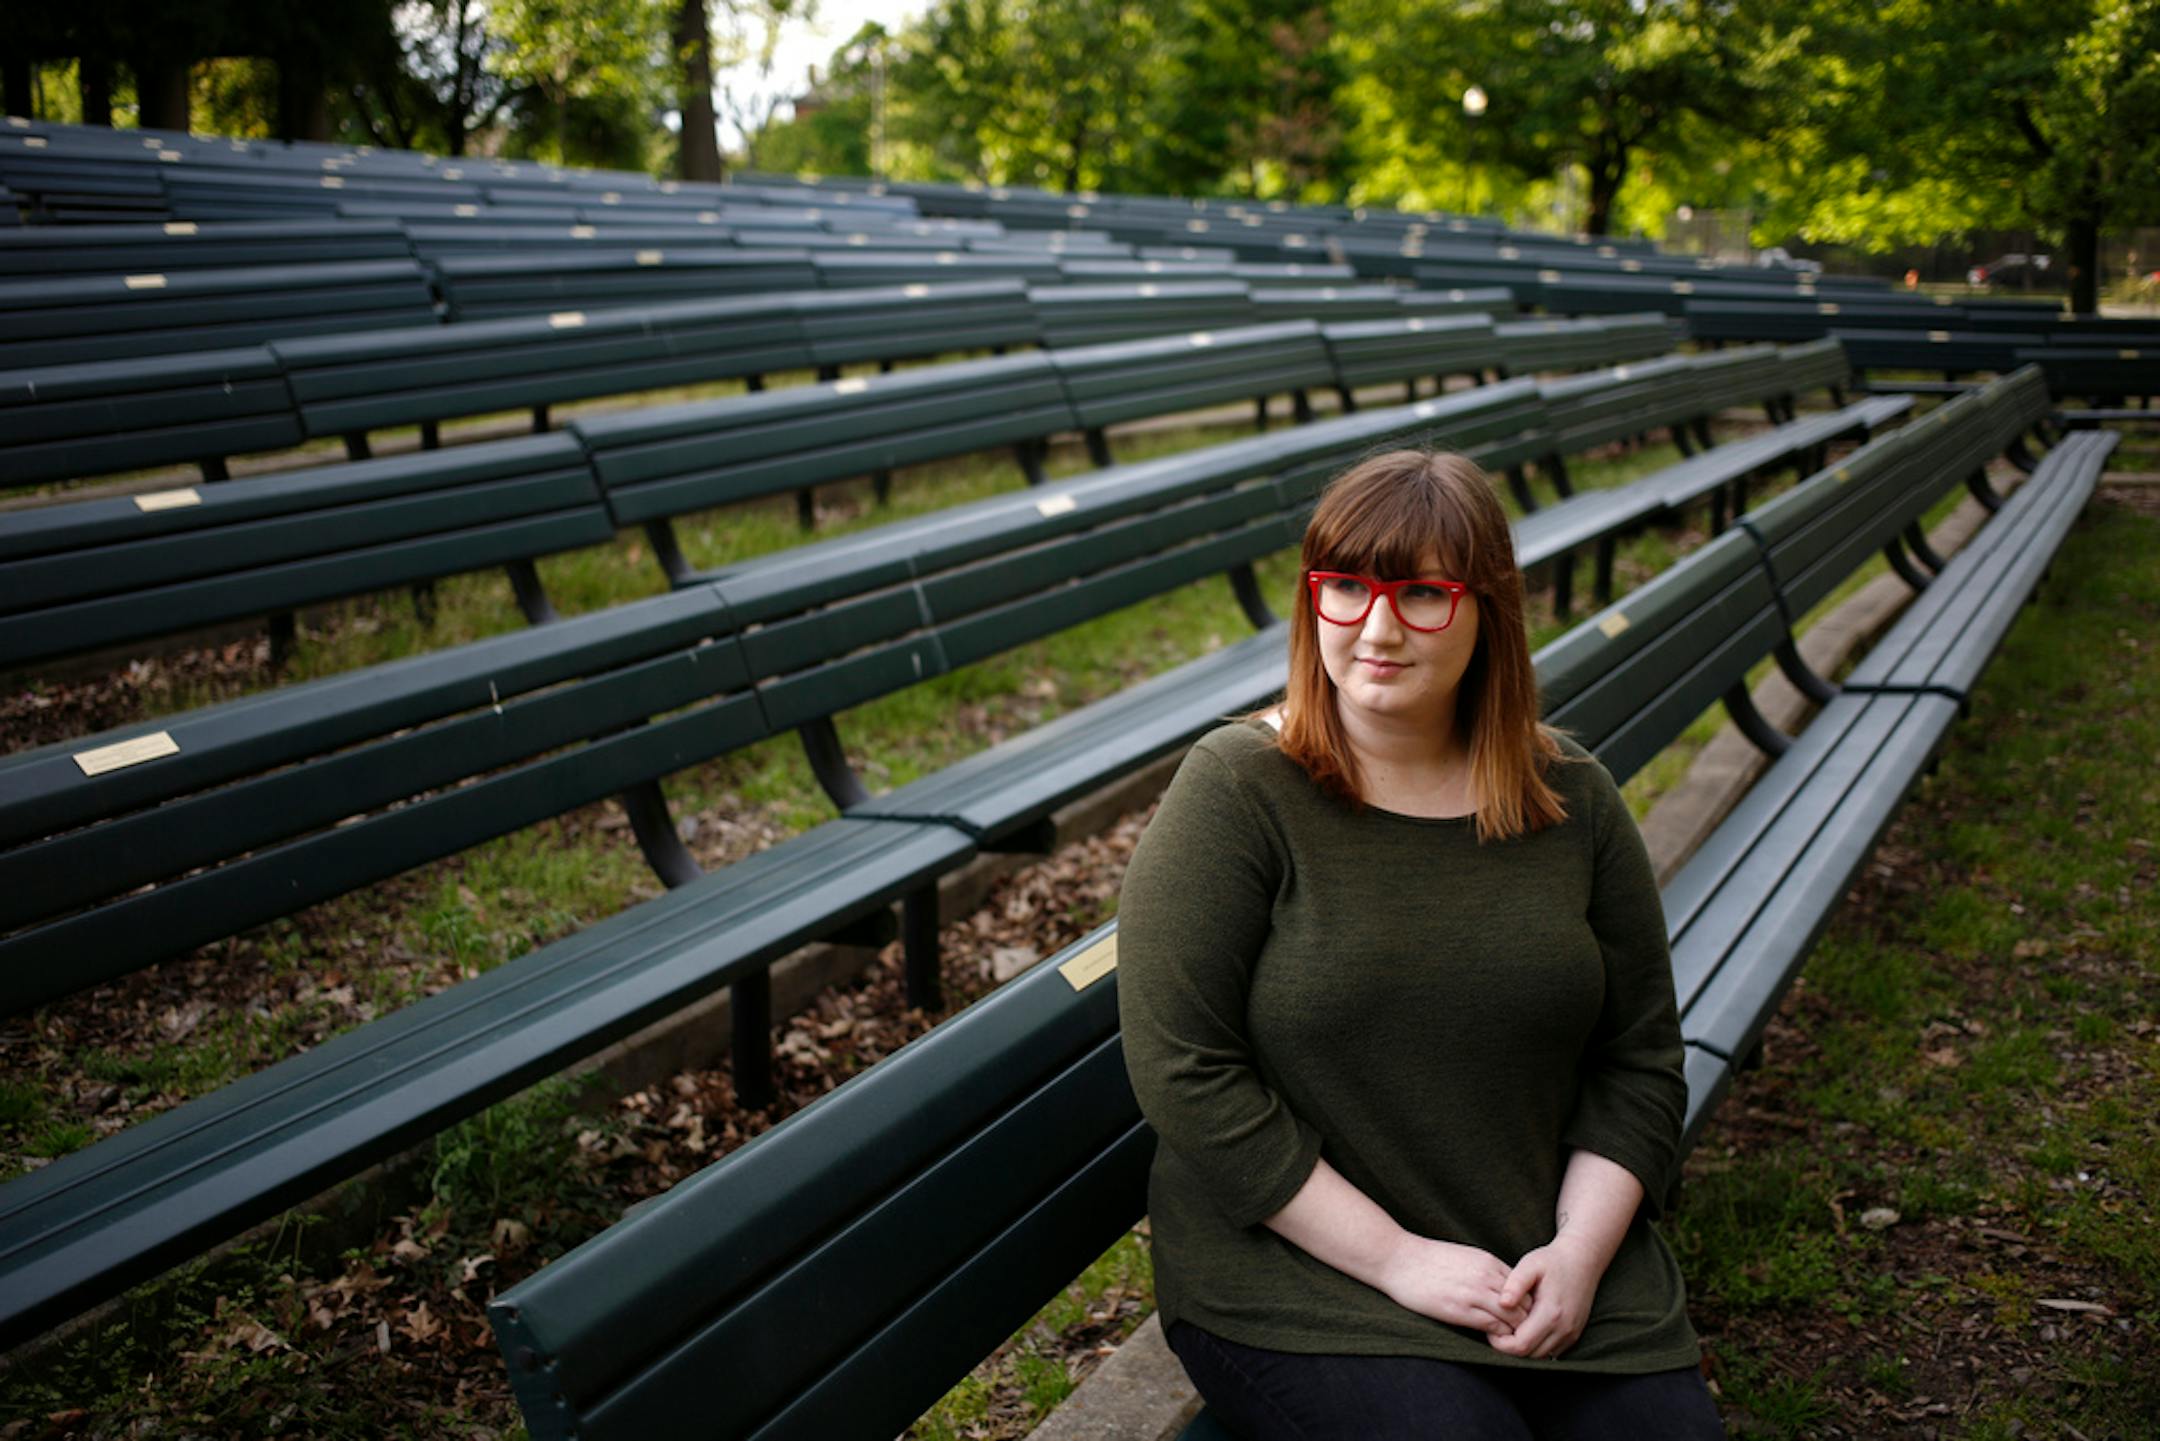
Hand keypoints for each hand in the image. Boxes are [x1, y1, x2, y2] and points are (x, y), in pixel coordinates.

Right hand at [1377, 1234, 1530, 1336]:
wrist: (1397, 1259)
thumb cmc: (1427, 1260)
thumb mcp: (1464, 1258)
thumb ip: (1485, 1272)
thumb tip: (1501, 1292)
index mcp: (1488, 1262)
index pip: (1525, 1288)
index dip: (1525, 1305)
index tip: (1518, 1317)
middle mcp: (1487, 1276)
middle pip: (1525, 1303)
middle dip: (1526, 1321)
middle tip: (1520, 1334)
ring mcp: (1475, 1292)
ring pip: (1515, 1317)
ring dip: (1515, 1332)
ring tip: (1508, 1341)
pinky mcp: (1460, 1310)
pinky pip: (1494, 1327)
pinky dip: (1499, 1336)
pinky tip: (1492, 1340)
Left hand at [1486, 1234, 1604, 1359]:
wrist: (1582, 1260)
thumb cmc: (1552, 1261)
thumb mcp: (1530, 1265)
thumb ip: (1515, 1284)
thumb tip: (1502, 1304)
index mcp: (1551, 1313)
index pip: (1520, 1345)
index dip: (1500, 1342)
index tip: (1490, 1328)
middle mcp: (1564, 1329)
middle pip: (1529, 1356)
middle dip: (1509, 1348)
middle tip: (1497, 1329)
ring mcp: (1571, 1334)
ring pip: (1540, 1357)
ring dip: (1523, 1348)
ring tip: (1510, 1328)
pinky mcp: (1573, 1335)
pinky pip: (1550, 1352)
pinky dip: (1535, 1347)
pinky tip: (1526, 1329)